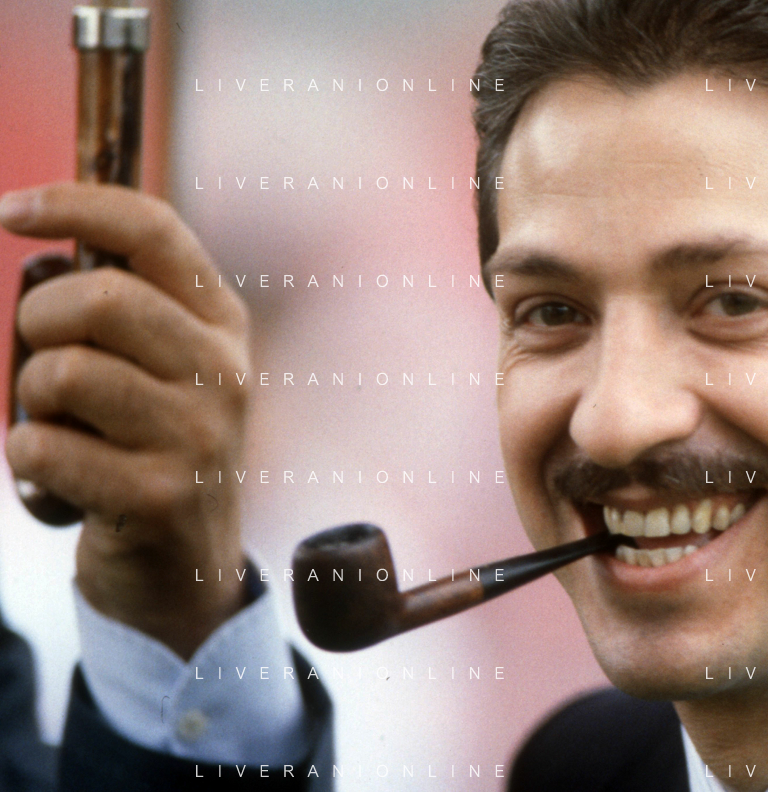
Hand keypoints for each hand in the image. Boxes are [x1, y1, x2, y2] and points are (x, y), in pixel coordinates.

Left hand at [1, 183, 250, 658]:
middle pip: (100, 298)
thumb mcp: (160, 369)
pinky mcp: (160, 497)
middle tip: (42, 360)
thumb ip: (120, 311)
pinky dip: (26, 460)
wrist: (185, 569)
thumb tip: (38, 261)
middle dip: (38, 322)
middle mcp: (225, 373)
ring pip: (65, 373)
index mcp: (223, 325)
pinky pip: (42, 447)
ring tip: (60, 428)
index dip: (76, 205)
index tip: (10, 212)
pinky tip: (60, 481)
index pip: (156, 231)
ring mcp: (199, 436)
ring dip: (32, 400)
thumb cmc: (151, 448)